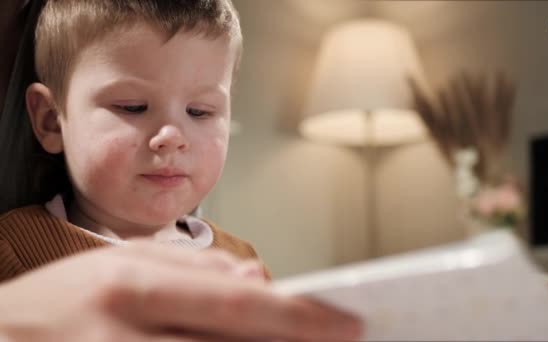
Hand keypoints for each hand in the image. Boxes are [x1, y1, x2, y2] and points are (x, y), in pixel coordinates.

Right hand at [0, 242, 361, 340]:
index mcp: (133, 285)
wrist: (2, 336)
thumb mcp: (124, 262)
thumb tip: (259, 279)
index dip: (299, 315)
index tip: (347, 322)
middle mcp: (125, 334)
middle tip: (342, 339)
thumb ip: (194, 268)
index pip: (236, 301)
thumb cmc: (66, 299)